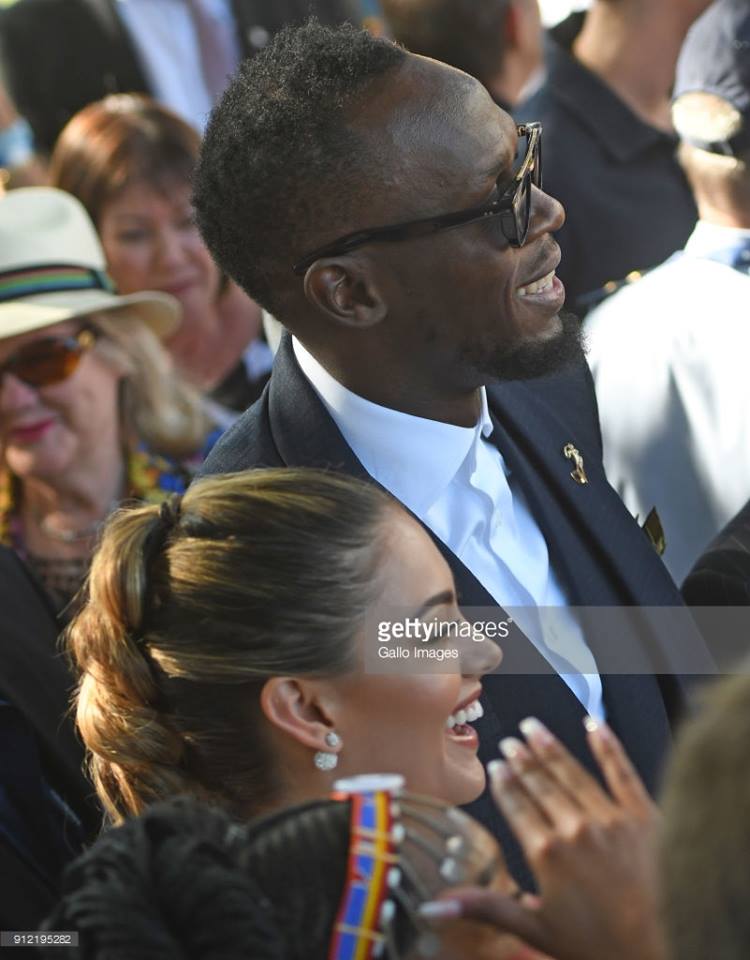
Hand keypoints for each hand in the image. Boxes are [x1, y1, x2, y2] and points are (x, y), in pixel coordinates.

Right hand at [427, 717, 665, 959]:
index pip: (516, 806)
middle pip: (540, 783)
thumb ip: (486, 908)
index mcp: (546, 853)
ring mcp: (610, 817)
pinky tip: (594, 725)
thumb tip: (436, 905)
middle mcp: (575, 827)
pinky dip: (606, 746)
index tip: (495, 764)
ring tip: (534, 728)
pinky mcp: (643, 815)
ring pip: (572, 772)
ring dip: (551, 747)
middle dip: (522, 759)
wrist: (665, 949)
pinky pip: (621, 771)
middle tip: (510, 741)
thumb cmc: (602, 947)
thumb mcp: (536, 931)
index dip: (504, 782)